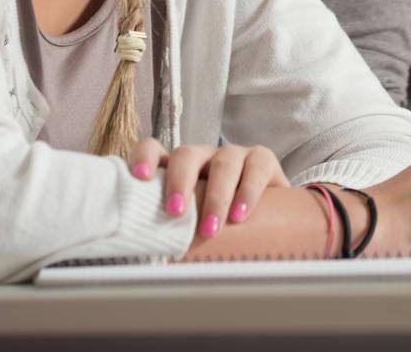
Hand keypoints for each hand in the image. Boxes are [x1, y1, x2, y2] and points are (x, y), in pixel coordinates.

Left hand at [126, 139, 288, 240]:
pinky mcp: (262, 161)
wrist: (272, 220)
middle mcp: (203, 157)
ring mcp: (233, 156)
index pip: (153, 148)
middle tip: (175, 212)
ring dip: (216, 196)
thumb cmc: (220, 224)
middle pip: (187, 154)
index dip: (144, 157)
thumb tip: (148, 262)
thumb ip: (172, 232)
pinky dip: (248, 191)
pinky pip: (256, 168)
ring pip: (223, 162)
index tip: (139, 176)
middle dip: (180, 181)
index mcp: (177, 169)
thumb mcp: (193, 224)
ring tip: (211, 228)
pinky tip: (240, 215)